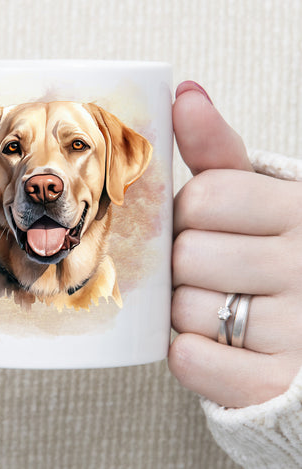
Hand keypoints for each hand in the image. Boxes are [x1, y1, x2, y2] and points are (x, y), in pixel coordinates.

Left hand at [169, 81, 301, 407]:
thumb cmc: (274, 250)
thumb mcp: (259, 194)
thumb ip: (218, 150)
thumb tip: (185, 93)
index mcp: (300, 210)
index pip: (205, 196)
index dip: (190, 212)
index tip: (204, 222)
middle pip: (187, 254)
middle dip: (185, 262)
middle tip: (210, 268)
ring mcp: (297, 330)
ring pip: (185, 308)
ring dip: (186, 308)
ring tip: (218, 304)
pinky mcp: (274, 383)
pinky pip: (192, 360)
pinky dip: (189, 354)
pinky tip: (210, 342)